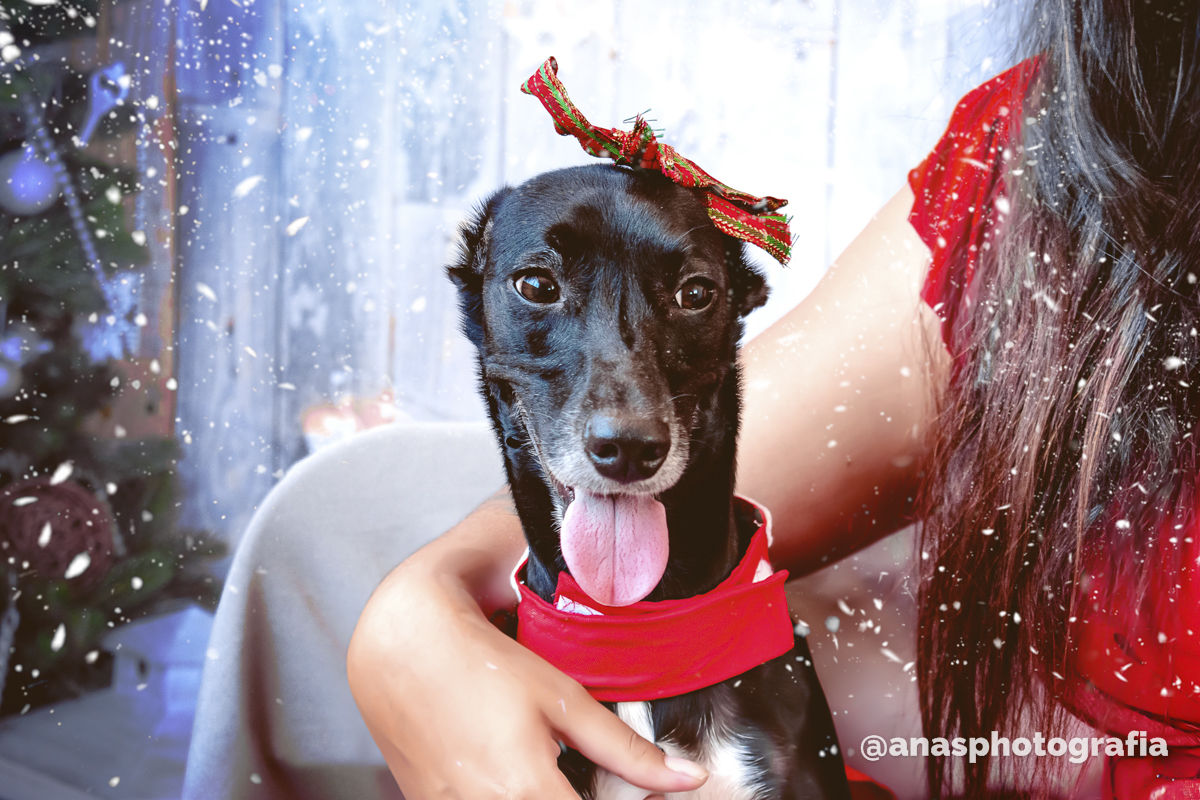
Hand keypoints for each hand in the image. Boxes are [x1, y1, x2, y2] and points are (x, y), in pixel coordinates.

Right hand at [347, 550, 708, 798]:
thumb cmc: (484, 666)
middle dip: (581, 796)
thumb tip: (689, 778)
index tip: (632, 796)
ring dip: (548, 795)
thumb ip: (628, 751)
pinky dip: (512, 795)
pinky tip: (515, 773)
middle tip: (584, 777)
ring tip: (552, 768)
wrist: (402, 649)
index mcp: (529, 793)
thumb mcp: (564, 701)